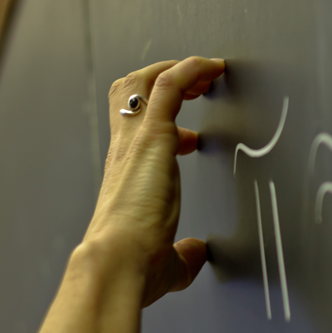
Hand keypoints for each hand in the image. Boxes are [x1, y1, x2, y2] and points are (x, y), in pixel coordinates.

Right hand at [83, 57, 224, 306]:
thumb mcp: (167, 260)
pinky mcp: (152, 136)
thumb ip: (182, 253)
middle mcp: (125, 151)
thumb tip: (195, 254)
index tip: (192, 137)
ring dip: (178, 70)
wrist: (118, 263)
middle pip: (129, 92)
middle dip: (162, 80)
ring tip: (209, 73)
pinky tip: (214, 67)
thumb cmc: (134, 265)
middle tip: (199, 87)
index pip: (135, 131)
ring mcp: (136, 140)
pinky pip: (170, 85)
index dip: (163, 126)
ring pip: (144, 81)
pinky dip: (191, 69)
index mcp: (126, 175)